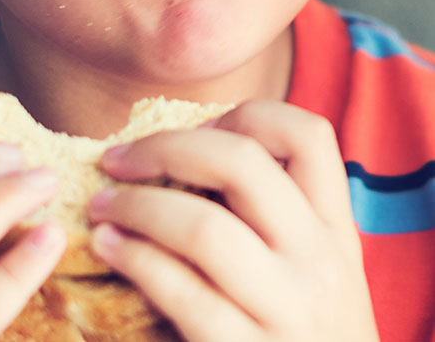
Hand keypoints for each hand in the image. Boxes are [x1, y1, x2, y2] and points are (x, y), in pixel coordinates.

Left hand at [87, 100, 378, 341]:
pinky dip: (132, 257)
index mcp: (333, 228)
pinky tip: (108, 247)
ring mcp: (288, 309)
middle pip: (241, 162)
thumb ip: (267, 214)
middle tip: (118, 159)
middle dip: (163, 148)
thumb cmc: (298, 327)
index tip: (192, 131)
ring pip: (203, 226)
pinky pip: (180, 290)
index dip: (241, 114)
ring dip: (136, 205)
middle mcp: (320, 260)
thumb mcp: (307, 266)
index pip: (307, 134)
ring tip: (102, 205)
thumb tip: (177, 156)